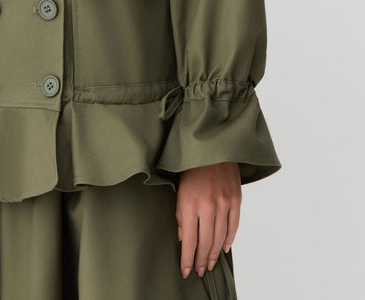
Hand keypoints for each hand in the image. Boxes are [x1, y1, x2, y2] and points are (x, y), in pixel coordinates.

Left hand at [176, 162, 240, 278]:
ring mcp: (224, 203)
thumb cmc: (191, 166)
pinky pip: (234, 225)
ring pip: (220, 237)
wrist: (212, 145)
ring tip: (210, 263)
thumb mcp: (179, 190)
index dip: (187, 259)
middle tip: (200, 270)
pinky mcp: (236, 199)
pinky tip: (224, 247)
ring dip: (215, 253)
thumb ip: (181, 216)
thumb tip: (184, 238)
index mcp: (190, 203)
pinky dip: (229, 239)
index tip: (185, 271)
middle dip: (201, 260)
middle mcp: (208, 206)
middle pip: (206, 243)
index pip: (189, 241)